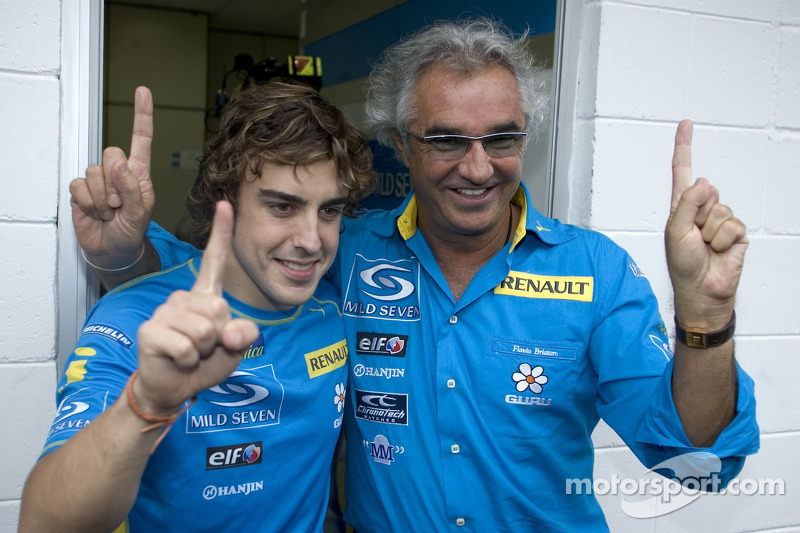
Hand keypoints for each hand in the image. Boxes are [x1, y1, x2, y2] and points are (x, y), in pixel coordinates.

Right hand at [70, 86, 154, 267]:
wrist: (112, 250)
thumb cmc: (131, 232)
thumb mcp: (140, 213)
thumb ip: (132, 187)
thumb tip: (118, 164)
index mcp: (139, 173)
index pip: (141, 139)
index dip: (141, 115)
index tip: (142, 92)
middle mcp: (119, 172)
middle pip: (111, 153)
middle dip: (115, 182)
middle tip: (120, 204)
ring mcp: (99, 180)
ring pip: (94, 172)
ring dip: (102, 198)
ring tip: (110, 212)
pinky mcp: (81, 190)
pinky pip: (78, 186)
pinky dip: (88, 203)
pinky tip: (96, 212)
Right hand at [133, 201, 258, 414]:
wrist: (173, 388)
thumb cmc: (205, 364)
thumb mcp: (234, 349)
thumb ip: (243, 336)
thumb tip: (233, 331)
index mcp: (205, 296)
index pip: (214, 260)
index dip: (220, 233)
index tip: (225, 204)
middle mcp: (183, 298)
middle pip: (219, 309)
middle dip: (219, 337)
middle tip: (205, 347)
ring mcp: (165, 312)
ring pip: (204, 330)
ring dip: (204, 351)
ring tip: (191, 354)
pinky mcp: (150, 330)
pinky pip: (186, 346)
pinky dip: (189, 361)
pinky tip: (178, 360)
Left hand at [665, 119, 747, 328]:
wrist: (701, 291)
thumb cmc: (682, 265)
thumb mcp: (675, 231)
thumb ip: (687, 204)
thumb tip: (705, 181)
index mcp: (681, 207)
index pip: (683, 171)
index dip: (684, 147)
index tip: (685, 124)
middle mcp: (701, 210)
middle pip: (707, 191)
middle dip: (699, 215)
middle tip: (694, 237)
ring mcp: (720, 220)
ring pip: (721, 209)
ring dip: (711, 231)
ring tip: (705, 247)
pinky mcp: (737, 233)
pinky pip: (733, 225)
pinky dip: (724, 240)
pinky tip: (719, 251)